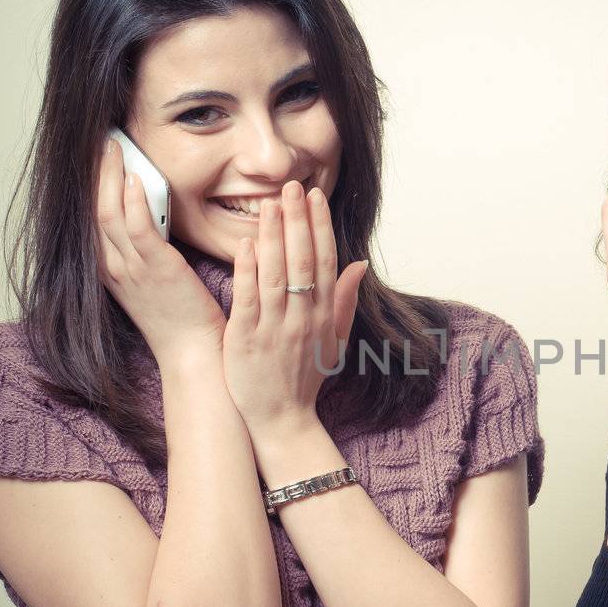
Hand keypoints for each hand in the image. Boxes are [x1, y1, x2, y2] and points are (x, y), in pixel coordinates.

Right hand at [95, 137, 225, 366]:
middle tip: (100, 139)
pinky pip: (136, 231)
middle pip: (93, 209)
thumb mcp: (153, 279)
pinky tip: (136, 178)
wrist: (194, 353)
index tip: (96, 155)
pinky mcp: (157, 271)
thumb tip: (149, 213)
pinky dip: (133, 202)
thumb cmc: (182, 316)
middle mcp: (112, 267)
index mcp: (110, 269)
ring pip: (109, 213)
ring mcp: (131, 269)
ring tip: (115, 146)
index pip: (91, 216)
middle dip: (95, 171)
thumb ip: (146, 248)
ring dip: (111, 176)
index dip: (91, 183)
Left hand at [223, 178, 367, 432]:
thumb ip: (345, 299)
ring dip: (274, 237)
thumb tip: (360, 263)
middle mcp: (303, 317)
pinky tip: (246, 245)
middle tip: (291, 186)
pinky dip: (249, 272)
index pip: (325, 261)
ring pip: (277, 275)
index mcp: (324, 314)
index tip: (315, 197)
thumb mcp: (335, 339)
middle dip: (298, 221)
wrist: (282, 419)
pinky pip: (250, 300)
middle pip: (303, 260)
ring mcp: (276, 327)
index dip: (320, 226)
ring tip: (269, 204)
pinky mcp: (247, 339)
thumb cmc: (304, 377)